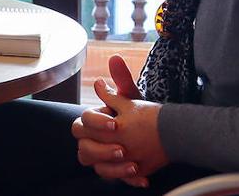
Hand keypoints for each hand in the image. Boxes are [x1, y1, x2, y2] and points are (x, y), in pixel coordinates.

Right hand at [71, 67, 167, 186]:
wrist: (158, 134)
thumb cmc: (139, 115)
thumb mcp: (132, 99)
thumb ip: (121, 81)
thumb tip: (115, 59)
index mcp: (93, 123)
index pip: (81, 124)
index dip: (96, 124)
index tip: (115, 124)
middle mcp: (94, 141)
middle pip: (83, 149)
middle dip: (102, 150)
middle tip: (122, 149)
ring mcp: (104, 159)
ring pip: (97, 168)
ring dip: (113, 168)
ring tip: (132, 164)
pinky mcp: (116, 172)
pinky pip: (116, 180)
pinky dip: (129, 180)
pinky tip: (143, 178)